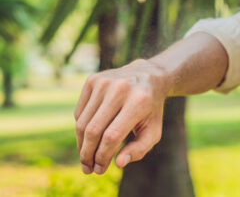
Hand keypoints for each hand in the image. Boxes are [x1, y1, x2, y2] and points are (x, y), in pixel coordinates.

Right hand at [74, 59, 170, 174]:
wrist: (147, 75)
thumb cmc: (150, 109)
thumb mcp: (153, 130)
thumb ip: (139, 149)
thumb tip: (118, 163)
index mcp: (138, 102)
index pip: (112, 136)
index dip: (103, 156)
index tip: (100, 170)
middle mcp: (120, 89)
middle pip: (93, 130)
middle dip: (88, 154)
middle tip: (88, 169)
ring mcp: (104, 82)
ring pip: (82, 122)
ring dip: (81, 145)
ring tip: (86, 158)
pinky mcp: (92, 80)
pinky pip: (80, 112)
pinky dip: (82, 129)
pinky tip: (89, 138)